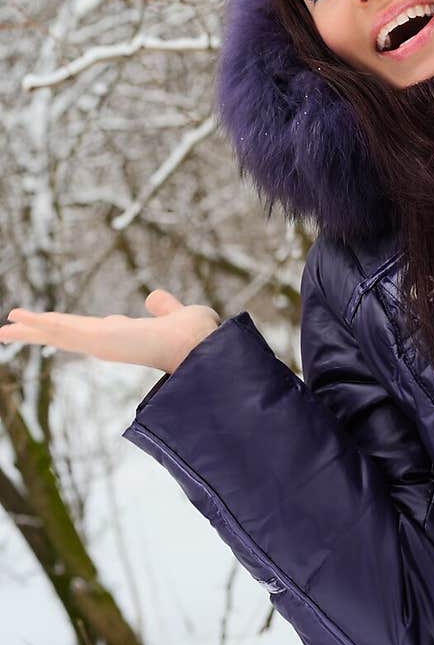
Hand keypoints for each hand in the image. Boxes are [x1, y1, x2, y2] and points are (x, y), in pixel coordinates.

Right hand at [0, 290, 220, 374]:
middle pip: (64, 335)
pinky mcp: (101, 339)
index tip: (47, 322)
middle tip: (8, 330)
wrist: (203, 349)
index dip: (65, 327)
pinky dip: (40, 324)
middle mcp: (108, 342)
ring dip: (31, 329)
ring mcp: (102, 343)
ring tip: (4, 327)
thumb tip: (155, 296)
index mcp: (122, 336)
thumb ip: (165, 307)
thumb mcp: (177, 313)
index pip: (86, 331)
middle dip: (37, 332)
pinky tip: (18, 319)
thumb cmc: (196, 337)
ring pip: (58, 333)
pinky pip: (63, 330)